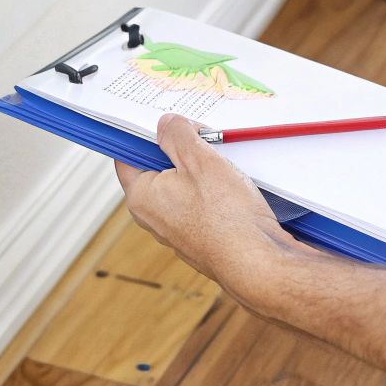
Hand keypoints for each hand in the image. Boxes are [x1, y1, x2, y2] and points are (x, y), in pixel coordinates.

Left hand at [115, 114, 305, 308]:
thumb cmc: (225, 217)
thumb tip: (166, 125)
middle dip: (182, 151)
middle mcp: (154, 218)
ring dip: (203, 171)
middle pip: (160, 170)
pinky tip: (235, 187)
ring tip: (223, 163)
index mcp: (141, 197)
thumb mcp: (198, 158)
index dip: (145, 136)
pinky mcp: (203, 239)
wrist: (257, 262)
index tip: (163, 124)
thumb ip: (176, 135)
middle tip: (203, 139)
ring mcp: (179, 231)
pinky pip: (204, 206)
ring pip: (186, 187)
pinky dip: (216, 193)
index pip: (128, 157)